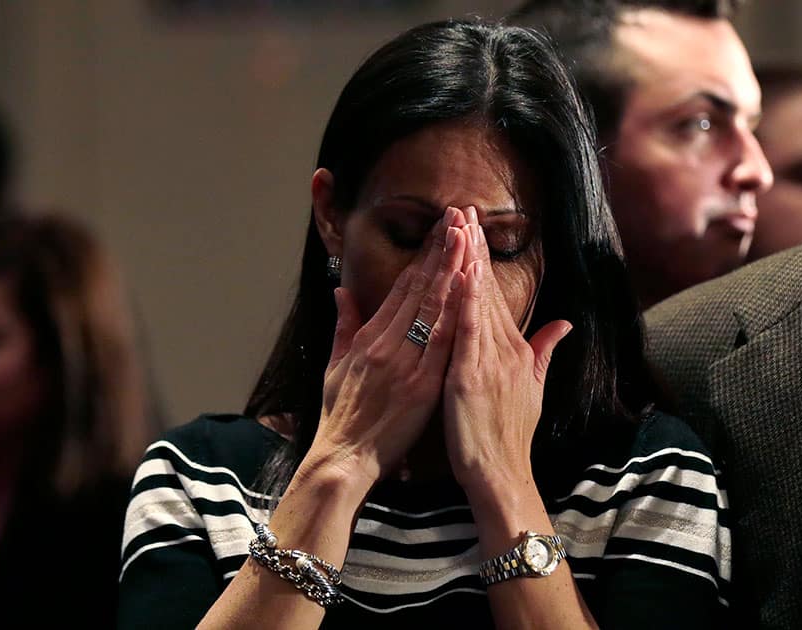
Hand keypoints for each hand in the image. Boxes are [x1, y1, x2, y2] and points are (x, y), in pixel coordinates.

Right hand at [306, 207, 467, 485]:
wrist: (342, 457)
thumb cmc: (340, 416)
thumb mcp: (334, 366)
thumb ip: (342, 326)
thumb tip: (341, 292)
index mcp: (369, 337)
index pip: (401, 287)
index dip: (422, 256)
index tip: (439, 230)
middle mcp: (386, 342)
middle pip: (418, 287)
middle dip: (440, 250)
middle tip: (457, 217)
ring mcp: (404, 362)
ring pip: (431, 306)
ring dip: (450, 268)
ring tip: (466, 236)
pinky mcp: (421, 384)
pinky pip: (442, 342)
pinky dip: (454, 311)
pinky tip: (466, 286)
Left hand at [443, 208, 571, 491]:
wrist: (502, 472)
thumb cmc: (509, 434)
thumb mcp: (533, 387)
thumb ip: (545, 351)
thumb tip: (565, 323)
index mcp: (514, 350)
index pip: (496, 295)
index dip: (484, 260)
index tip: (473, 228)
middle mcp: (505, 349)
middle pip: (487, 289)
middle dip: (475, 248)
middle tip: (464, 208)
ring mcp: (490, 361)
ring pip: (478, 302)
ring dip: (469, 262)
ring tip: (460, 226)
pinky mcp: (472, 376)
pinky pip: (468, 332)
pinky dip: (466, 301)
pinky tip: (461, 274)